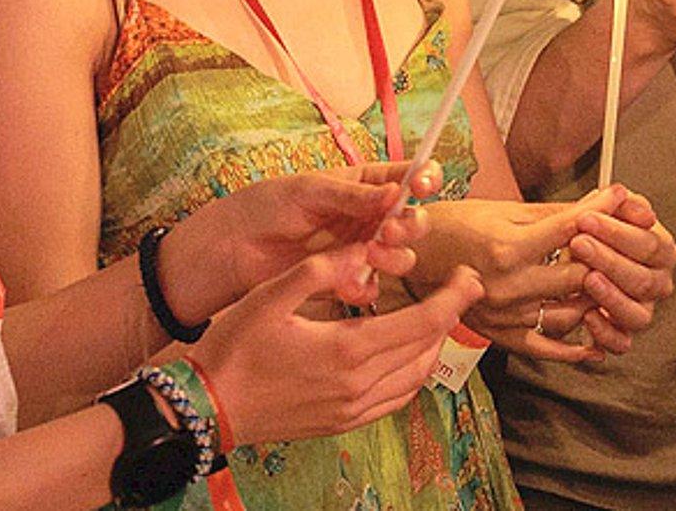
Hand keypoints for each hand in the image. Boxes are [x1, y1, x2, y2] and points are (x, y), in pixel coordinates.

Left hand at [166, 161, 445, 319]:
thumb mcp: (310, 191)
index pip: (411, 176)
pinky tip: (347, 283)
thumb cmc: (267, 206)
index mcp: (367, 183)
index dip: (425, 179)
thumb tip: (397, 192)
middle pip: (414, 220)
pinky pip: (371, 287)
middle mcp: (370, 216)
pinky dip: (365, 286)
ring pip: (400, 256)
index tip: (422, 186)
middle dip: (410, 225)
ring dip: (393, 256)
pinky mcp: (344, 280)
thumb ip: (354, 195)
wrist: (230, 251)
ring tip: (369, 255)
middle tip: (388, 230)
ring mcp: (360, 249)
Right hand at [190, 246, 483, 444]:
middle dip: (452, 315)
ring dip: (434, 344)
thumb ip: (323, 269)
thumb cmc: (234, 348)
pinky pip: (394, 399)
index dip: (454, 298)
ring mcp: (351, 410)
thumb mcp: (273, 294)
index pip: (424, 323)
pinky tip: (408, 352)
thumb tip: (363, 251)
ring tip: (439, 313)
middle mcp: (358, 385)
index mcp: (349, 350)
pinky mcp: (341, 423)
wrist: (204, 409)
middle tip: (463, 287)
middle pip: (427, 349)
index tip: (471, 275)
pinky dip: (413, 372)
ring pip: (415, 377)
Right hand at [420, 185, 668, 364]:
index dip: (602, 211)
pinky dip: (574, 347)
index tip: (623, 197)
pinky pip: (546, 347)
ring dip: (596, 299)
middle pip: (577, 277)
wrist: (419, 257)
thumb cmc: (461, 225)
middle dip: (605, 258)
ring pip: (569, 314)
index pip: (570, 231)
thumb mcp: (509, 210)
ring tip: (618, 283)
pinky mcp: (501, 336)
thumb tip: (602, 200)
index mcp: (508, 249)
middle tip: (627, 245)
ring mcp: (505, 316)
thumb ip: (558, 213)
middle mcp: (507, 287)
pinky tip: (596, 341)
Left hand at [559, 189, 675, 356]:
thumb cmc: (599, 230)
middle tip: (578, 244)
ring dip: (611, 296)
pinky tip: (588, 316)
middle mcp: (659, 283)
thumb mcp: (609, 209)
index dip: (617, 233)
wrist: (580, 255)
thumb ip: (618, 202)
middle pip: (642, 278)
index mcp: (663, 250)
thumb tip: (621, 194)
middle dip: (608, 260)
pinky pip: (622, 343)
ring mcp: (644, 310)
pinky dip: (606, 332)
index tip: (586, 219)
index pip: (648, 242)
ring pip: (637, 314)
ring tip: (587, 279)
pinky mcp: (624, 335)